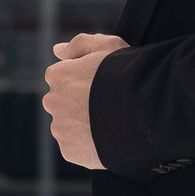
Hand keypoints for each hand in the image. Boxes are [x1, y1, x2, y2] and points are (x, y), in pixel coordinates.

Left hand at [43, 33, 127, 170]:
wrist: (142, 113)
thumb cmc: (126, 75)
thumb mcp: (107, 46)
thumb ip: (79, 44)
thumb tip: (58, 50)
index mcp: (57, 76)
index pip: (64, 78)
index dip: (86, 81)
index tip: (103, 85)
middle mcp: (52, 102)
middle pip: (64, 103)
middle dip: (81, 104)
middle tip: (108, 105)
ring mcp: (60, 128)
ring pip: (69, 127)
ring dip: (84, 125)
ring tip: (110, 123)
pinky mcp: (70, 151)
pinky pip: (76, 147)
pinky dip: (89, 145)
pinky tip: (107, 138)